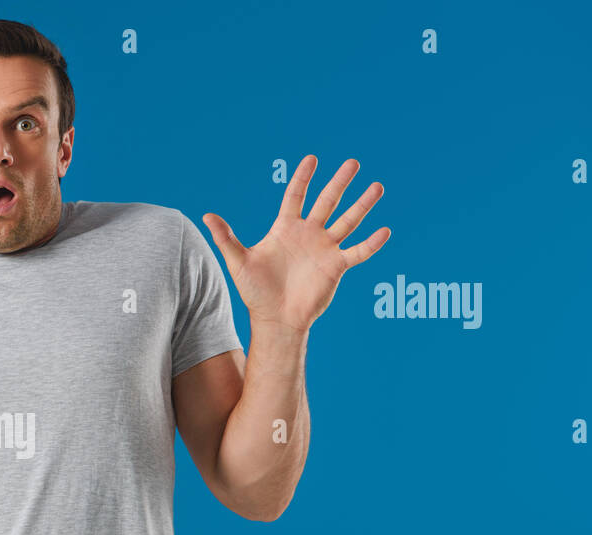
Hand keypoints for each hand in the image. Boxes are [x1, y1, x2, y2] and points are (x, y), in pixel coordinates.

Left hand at [202, 155, 389, 332]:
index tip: (312, 158)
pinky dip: (371, 243)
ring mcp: (324, 249)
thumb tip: (206, 216)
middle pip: (327, 202)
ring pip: (348, 221)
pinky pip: (358, 252)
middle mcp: (308, 234)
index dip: (303, 178)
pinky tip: (385, 230)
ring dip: (363, 205)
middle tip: (353, 163)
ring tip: (377, 187)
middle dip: (340, 183)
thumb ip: (226, 238)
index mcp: (285, 229)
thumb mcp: (238, 262)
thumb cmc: (256, 292)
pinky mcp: (336, 266)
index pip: (296, 197)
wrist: (275, 319)